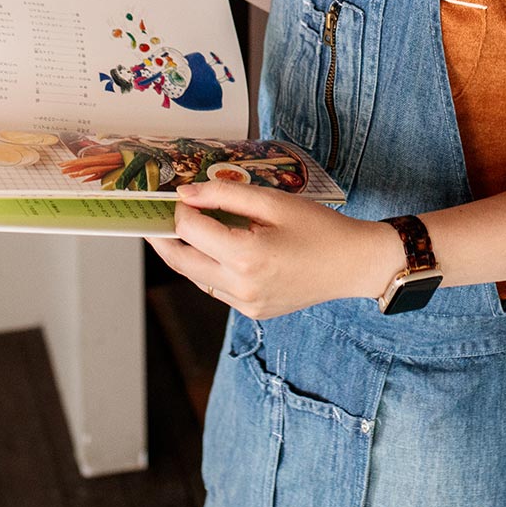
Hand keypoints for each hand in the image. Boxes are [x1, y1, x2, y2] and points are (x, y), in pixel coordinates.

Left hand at [145, 181, 407, 319]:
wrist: (353, 264)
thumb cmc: (319, 228)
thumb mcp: (273, 202)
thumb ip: (225, 195)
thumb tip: (185, 195)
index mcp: (246, 257)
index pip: (191, 230)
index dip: (179, 210)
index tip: (177, 195)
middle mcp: (241, 287)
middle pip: (182, 261)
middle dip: (163, 239)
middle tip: (152, 219)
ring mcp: (245, 304)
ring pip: (196, 277)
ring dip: (185, 254)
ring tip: (182, 230)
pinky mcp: (252, 312)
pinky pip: (216, 289)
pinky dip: (208, 268)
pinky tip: (216, 249)